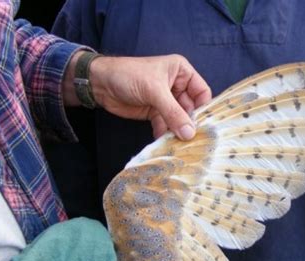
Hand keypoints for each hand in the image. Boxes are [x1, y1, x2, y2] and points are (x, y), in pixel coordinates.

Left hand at [64, 52, 211, 139]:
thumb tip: (189, 133)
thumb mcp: (154, 91)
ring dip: (178, 131)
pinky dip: (165, 134)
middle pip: (191, 109)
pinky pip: (166, 125)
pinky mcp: (155, 112)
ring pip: (178, 119)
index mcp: (181, 72)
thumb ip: (173, 112)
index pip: (202, 92)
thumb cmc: (128, 75)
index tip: (204, 127)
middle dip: (190, 124)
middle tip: (192, 140)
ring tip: (179, 145)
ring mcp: (166, 100)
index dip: (204, 108)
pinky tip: (165, 142)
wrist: (100, 83)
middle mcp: (176, 86)